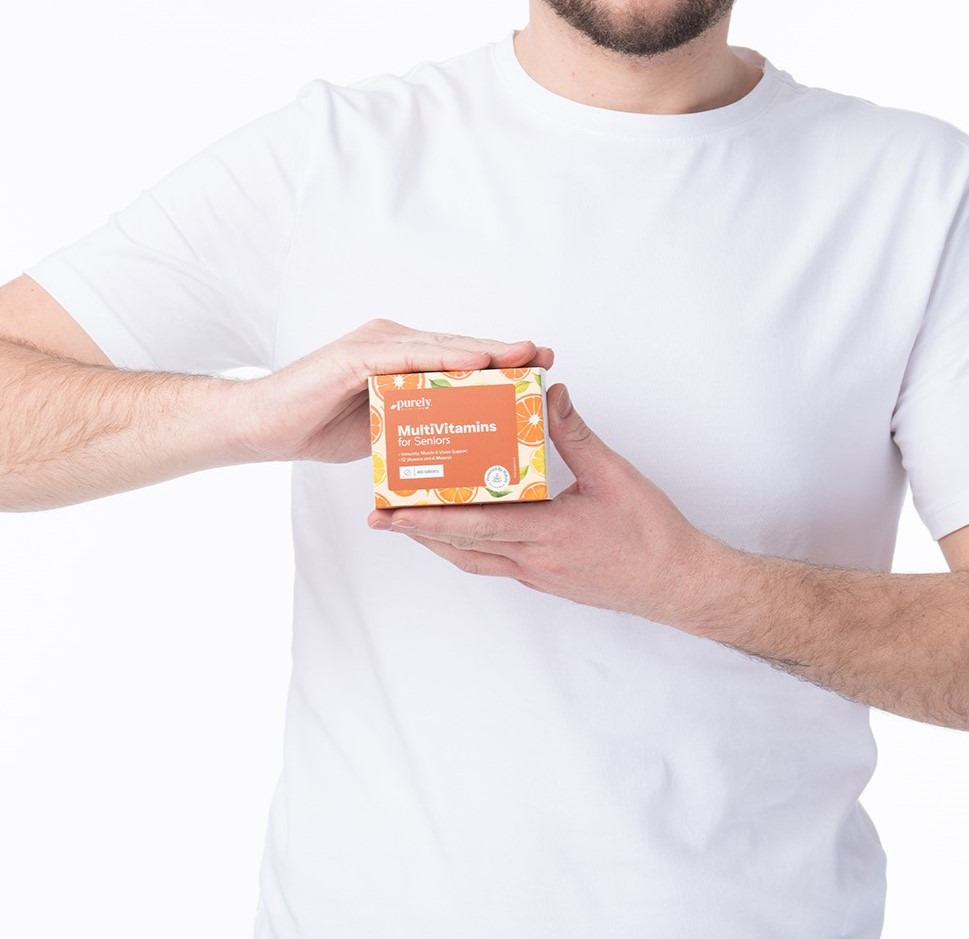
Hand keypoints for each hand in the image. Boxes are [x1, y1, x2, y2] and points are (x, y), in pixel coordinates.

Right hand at [238, 319, 553, 462]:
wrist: (268, 427)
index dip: (500, 362)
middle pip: (459, 347)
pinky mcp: (358, 355)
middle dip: (505, 352)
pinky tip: (479, 360)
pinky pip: (410, 356)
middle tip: (545, 356)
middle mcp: (394, 344)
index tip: (538, 368)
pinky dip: (446, 357)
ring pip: (442, 347)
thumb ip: (416, 422)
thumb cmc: (321, 426)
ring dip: (486, 351)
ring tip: (525, 356)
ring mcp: (376, 346)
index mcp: (402, 359)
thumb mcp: (385, 428)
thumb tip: (453, 440)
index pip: (459, 359)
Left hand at [368, 383, 724, 628]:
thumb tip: (551, 395)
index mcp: (546, 534)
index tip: (390, 510)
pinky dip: (468, 548)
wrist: (677, 583)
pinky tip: (460, 532)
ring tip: (407, 523)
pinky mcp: (544, 579)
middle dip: (416, 533)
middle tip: (379, 517)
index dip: (427, 518)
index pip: (475, 525)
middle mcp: (532, 561)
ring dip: (437, 543)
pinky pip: (494, 563)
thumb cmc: (651, 534)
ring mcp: (536, 574)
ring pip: (473, 560)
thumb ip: (577, 435)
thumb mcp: (615, 476)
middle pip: (460, 547)